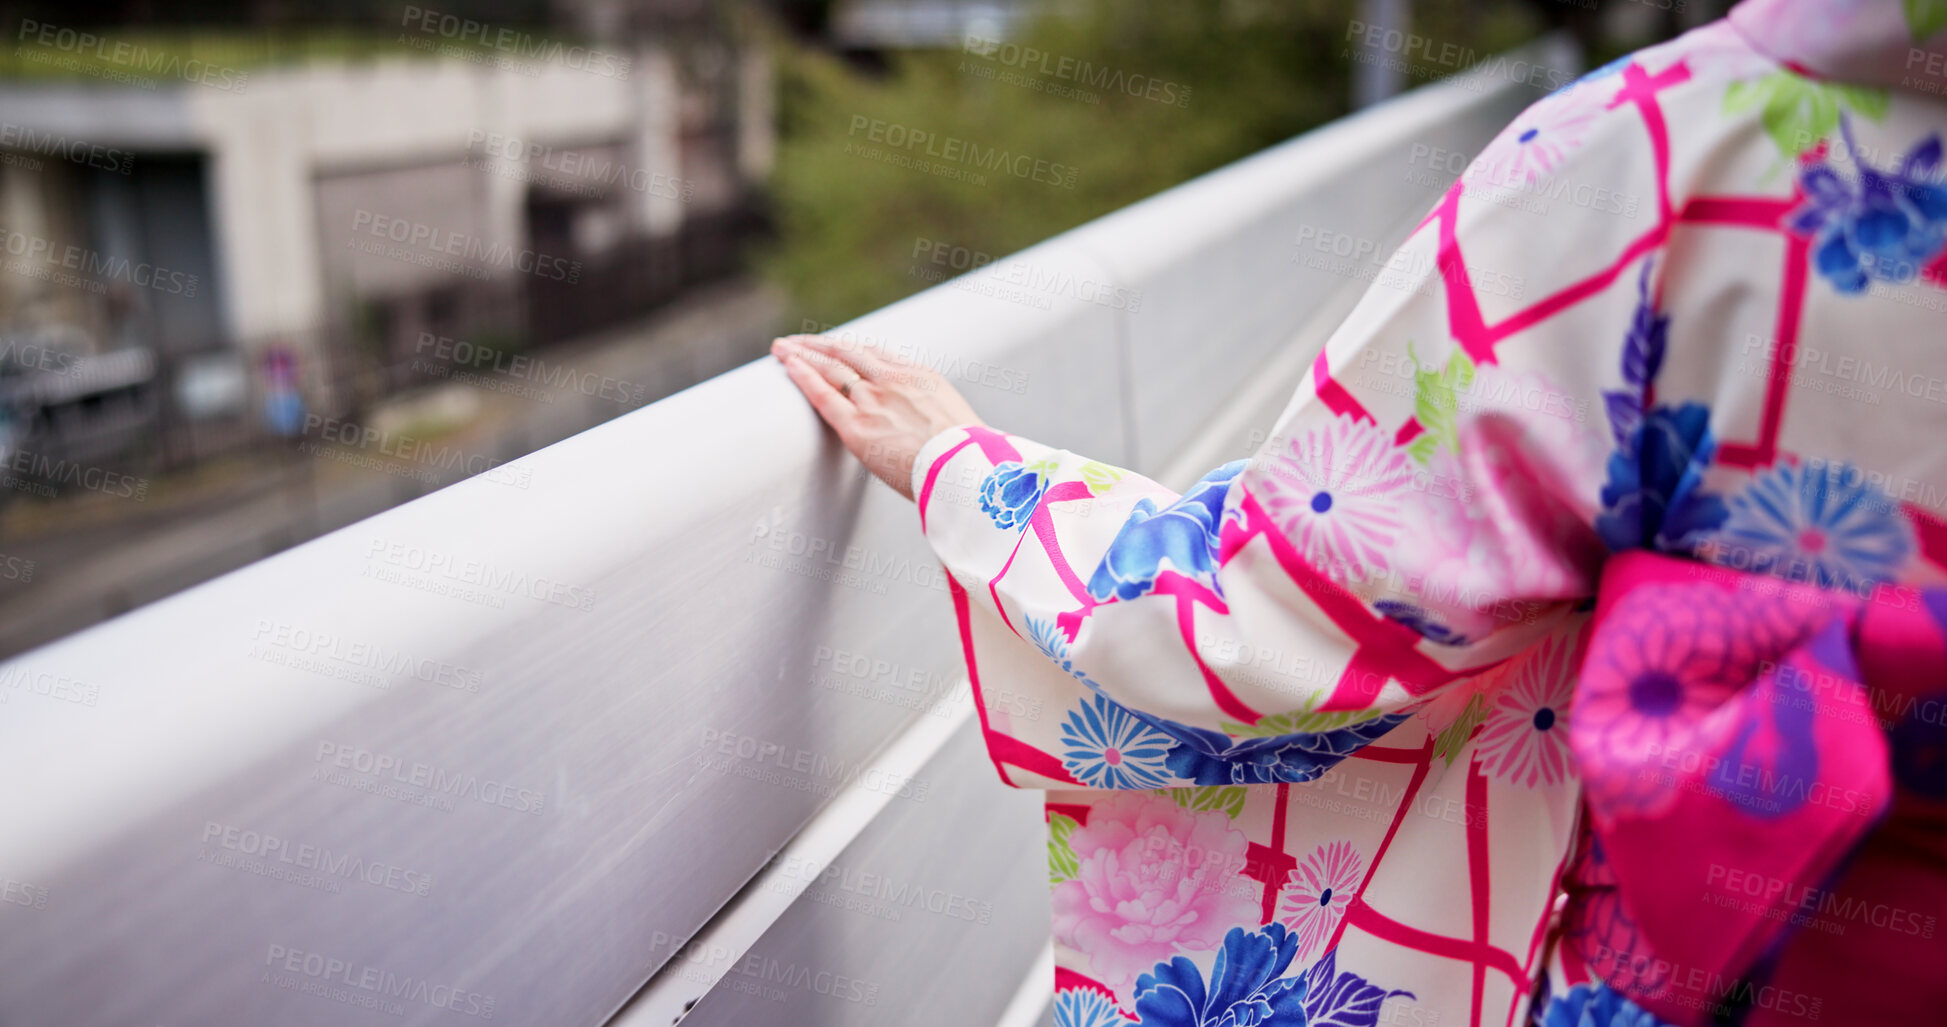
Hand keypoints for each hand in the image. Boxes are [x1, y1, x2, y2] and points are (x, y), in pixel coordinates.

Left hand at [771, 334, 984, 500]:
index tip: (834, 348)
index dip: (848, 349)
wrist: (968, 470)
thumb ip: (934, 416)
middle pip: (847, 353)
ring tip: (781, 349)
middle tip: (796, 341)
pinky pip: (823, 395)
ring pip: (830, 367)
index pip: (875, 355)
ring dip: (802, 354)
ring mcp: (874, 401)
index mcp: (920, 376)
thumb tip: (929, 432)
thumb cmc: (969, 458)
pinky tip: (787, 366)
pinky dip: (802, 376)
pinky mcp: (858, 427)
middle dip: (819, 346)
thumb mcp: (958, 421)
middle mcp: (893, 380)